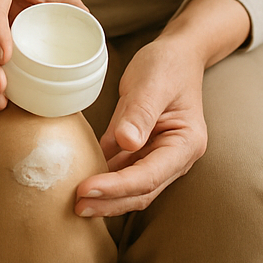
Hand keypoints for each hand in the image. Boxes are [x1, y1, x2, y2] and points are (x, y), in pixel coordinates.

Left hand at [74, 0, 249, 216]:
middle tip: (77, 206)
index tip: (87, 188)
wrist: (176, 55)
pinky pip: (123, 171)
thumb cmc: (168, 65)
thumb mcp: (153, 82)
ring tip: (77, 204)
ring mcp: (159, 156)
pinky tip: (83, 184)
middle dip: (110, 201)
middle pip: (142, 190)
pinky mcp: (142, 151)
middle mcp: (175, 157)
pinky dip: (105, 179)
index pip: (150, 176)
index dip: (118, 186)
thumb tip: (126, 143)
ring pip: (132, 187)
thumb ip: (140, 113)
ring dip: (107, 197)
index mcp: (185, 144)